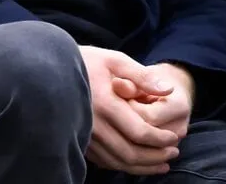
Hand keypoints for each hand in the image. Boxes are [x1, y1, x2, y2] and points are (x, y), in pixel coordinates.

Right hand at [81, 46, 180, 175]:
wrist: (52, 69)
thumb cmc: (87, 61)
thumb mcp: (115, 60)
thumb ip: (142, 76)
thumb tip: (168, 89)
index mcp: (105, 104)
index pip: (140, 132)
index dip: (161, 139)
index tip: (173, 138)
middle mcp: (93, 124)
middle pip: (131, 153)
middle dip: (156, 156)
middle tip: (173, 152)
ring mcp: (85, 135)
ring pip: (118, 162)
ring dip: (143, 166)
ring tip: (162, 162)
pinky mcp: (80, 140)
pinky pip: (105, 162)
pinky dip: (125, 166)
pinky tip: (138, 163)